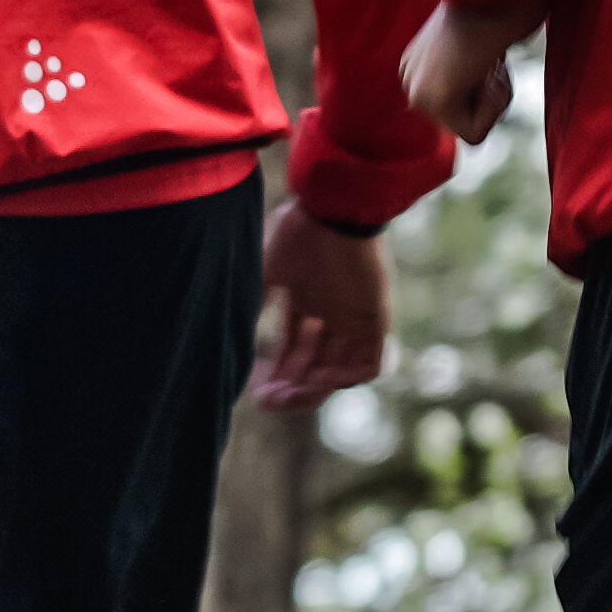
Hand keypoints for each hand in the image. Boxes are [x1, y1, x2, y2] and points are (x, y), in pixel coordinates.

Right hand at [250, 202, 391, 409]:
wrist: (333, 212)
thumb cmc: (297, 233)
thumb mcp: (267, 272)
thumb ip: (257, 302)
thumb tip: (235, 333)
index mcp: (307, 300)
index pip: (294, 348)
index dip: (277, 373)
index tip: (257, 392)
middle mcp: (332, 313)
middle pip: (314, 364)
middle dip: (291, 387)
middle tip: (270, 399)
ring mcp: (354, 318)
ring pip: (339, 369)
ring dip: (316, 387)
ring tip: (293, 392)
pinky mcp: (376, 319)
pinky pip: (369, 364)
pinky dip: (345, 377)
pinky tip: (320, 377)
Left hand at [401, 2, 530, 144]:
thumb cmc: (501, 6)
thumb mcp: (481, 42)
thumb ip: (472, 69)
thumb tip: (480, 88)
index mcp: (416, 63)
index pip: (460, 110)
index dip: (488, 90)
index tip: (486, 54)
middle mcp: (409, 78)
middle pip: (464, 125)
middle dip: (490, 98)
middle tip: (489, 58)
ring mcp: (415, 89)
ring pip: (472, 131)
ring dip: (494, 99)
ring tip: (488, 59)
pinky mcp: (430, 98)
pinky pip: (473, 134)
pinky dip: (494, 106)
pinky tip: (487, 71)